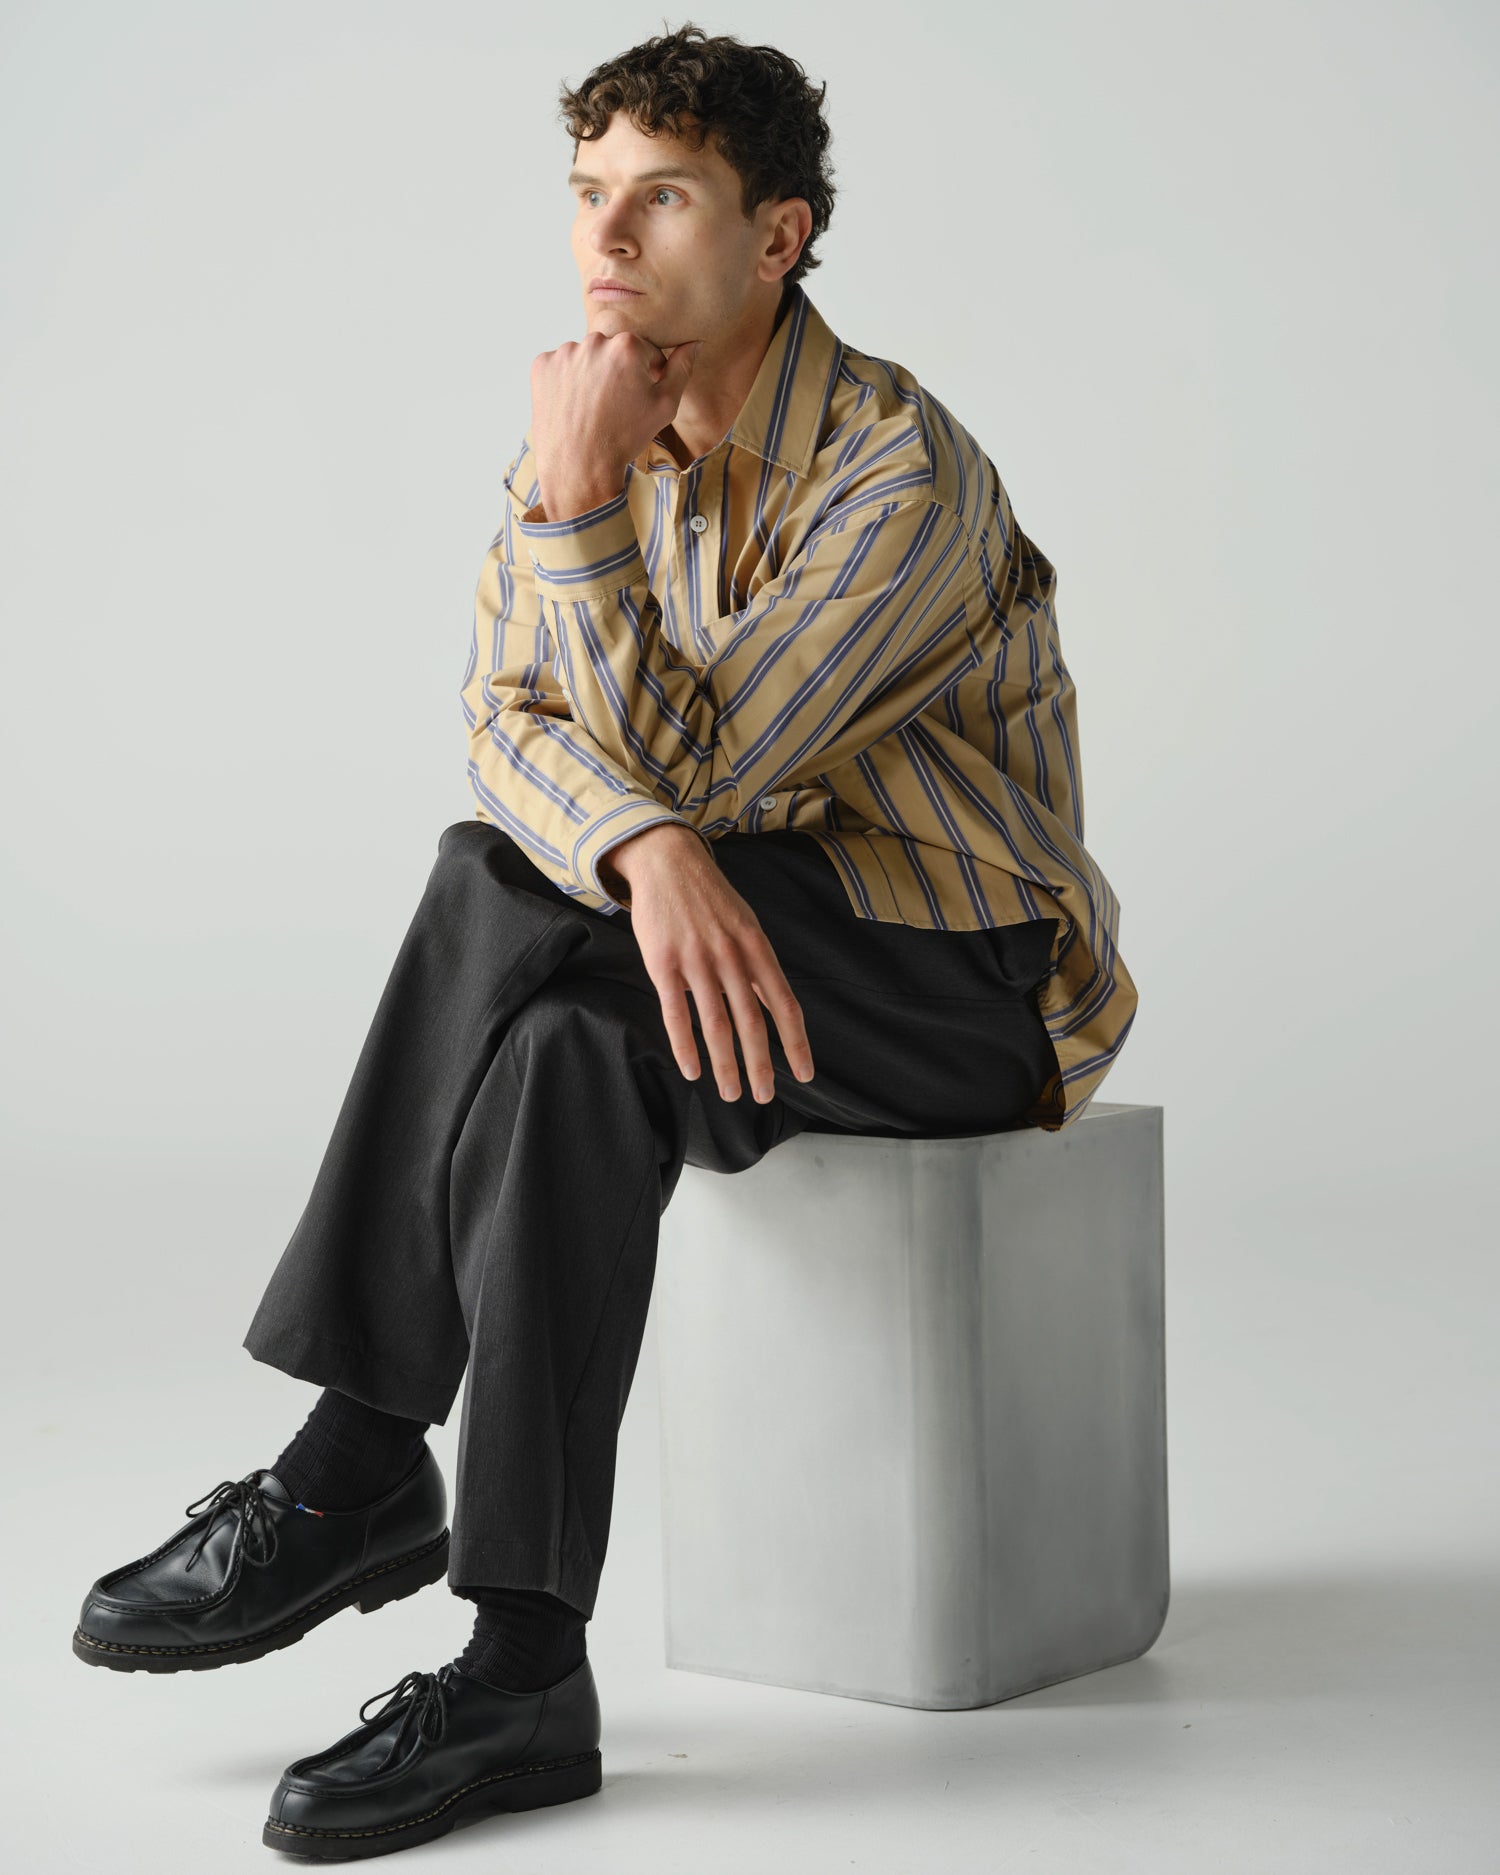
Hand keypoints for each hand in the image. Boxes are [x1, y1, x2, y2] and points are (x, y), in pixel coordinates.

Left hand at [530, 332, 703, 519]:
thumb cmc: (625, 437)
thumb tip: (694, 344)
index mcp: (627, 345)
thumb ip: (681, 369)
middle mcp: (593, 341)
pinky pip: (560, 366)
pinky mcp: (542, 366)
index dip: (647, 375)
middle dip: (618, 371)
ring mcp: (564, 353)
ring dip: (592, 375)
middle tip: (616, 406)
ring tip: (593, 408)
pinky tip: (574, 406)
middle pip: (613, 350)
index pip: (645, 350)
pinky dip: (566, 381)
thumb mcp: (665, 406)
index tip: (639, 398)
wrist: (579, 467)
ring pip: (586, 357)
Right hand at [610, 825, 815, 1102]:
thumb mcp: (746, 924)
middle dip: (760, 1065)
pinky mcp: (663, 963)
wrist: (669, 862)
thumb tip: (776, 1006)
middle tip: (764, 1097)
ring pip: (716, 1024)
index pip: (784, 1004)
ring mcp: (696, 960)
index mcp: (757, 948)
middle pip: (751, 1022)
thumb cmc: (711, 898)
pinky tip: (692, 1071)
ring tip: (730, 1093)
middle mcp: (731, 956)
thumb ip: (758, 966)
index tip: (804, 1074)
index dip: (796, 1043)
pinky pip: (676, 1014)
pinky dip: (685, 1047)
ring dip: (725, 1065)